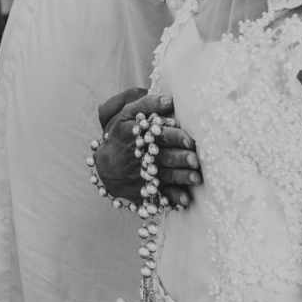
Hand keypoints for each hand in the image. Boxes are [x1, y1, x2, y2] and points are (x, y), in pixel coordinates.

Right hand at [95, 88, 201, 207]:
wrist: (104, 168)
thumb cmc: (120, 136)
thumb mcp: (127, 116)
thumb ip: (148, 104)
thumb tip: (170, 100)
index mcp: (142, 137)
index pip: (162, 136)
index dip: (177, 138)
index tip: (191, 141)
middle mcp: (145, 157)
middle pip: (166, 157)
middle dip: (181, 159)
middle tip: (195, 160)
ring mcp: (146, 176)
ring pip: (167, 177)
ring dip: (182, 178)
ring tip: (196, 179)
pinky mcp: (148, 192)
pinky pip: (162, 197)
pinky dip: (173, 199)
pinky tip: (185, 201)